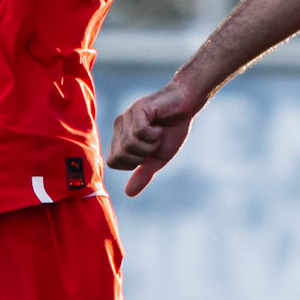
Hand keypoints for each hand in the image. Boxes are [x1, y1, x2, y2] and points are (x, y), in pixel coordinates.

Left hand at [107, 77, 200, 195]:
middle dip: (141, 155)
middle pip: (120, 155)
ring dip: (150, 145)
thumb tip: (128, 194)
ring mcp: (128, 115)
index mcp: (121, 136)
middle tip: (154, 143)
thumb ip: (143, 174)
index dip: (132, 163)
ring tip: (158, 134)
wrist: (186, 105)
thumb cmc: (172, 129)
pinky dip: (154, 135)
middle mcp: (120, 125)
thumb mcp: (158, 158)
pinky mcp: (139, 108)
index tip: (148, 153)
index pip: (113, 161)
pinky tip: (160, 126)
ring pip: (129, 144)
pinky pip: (140, 131)